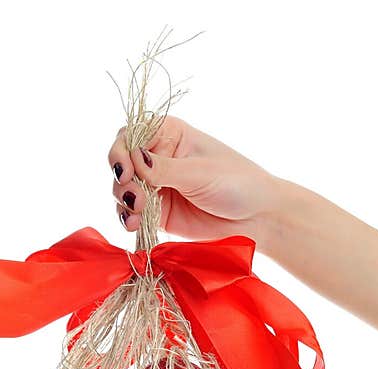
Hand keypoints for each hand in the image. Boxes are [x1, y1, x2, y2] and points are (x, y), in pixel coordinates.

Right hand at [107, 116, 291, 243]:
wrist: (257, 218)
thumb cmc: (237, 182)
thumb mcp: (200, 172)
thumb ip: (164, 169)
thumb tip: (133, 159)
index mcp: (169, 134)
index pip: (131, 135)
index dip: (121, 152)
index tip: (127, 171)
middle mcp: (157, 157)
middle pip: (121, 163)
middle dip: (122, 181)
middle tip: (136, 198)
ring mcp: (155, 186)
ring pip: (122, 190)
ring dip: (123, 202)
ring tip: (138, 213)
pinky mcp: (156, 212)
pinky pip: (131, 213)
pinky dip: (128, 219)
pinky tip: (134, 225)